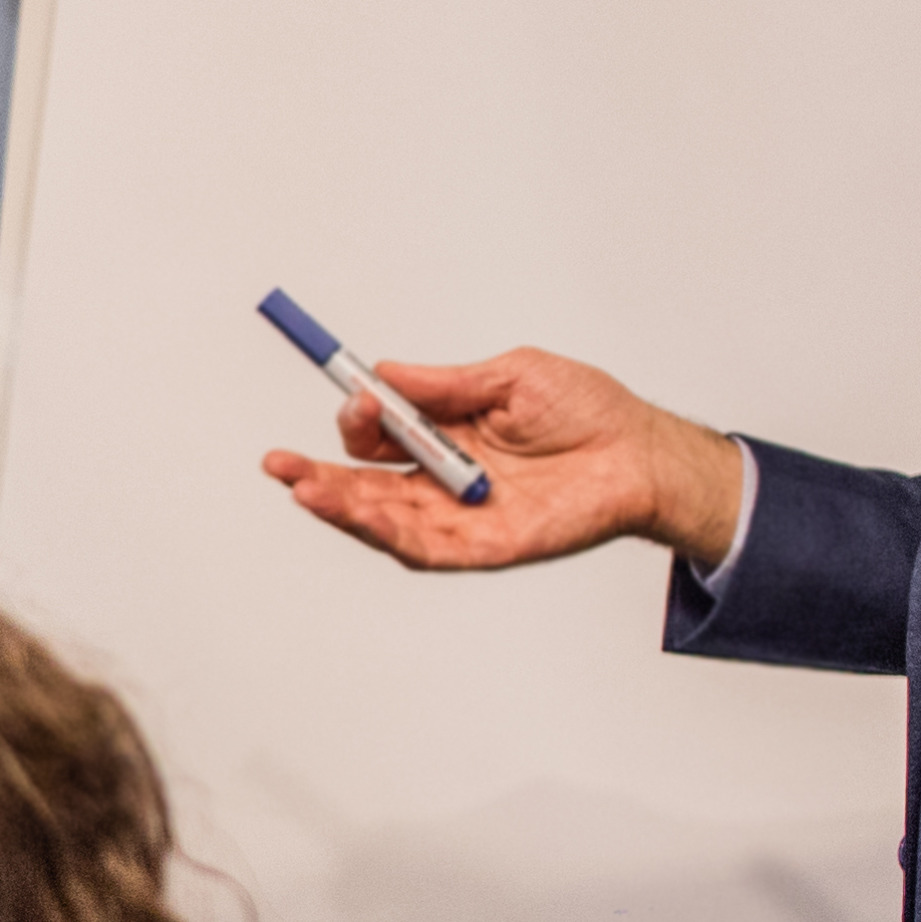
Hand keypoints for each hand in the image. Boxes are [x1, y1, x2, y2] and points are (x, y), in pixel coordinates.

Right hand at [262, 347, 746, 578]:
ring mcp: (459, 517)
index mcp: (444, 436)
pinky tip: (359, 514)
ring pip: (382, 520)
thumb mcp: (511, 376)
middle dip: (316, 477)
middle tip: (279, 465)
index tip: (359, 396)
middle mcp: (442, 481)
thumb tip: (385, 374)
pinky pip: (423, 547)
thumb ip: (447, 384)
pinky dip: (387, 533)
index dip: (360, 418)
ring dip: (339, 507)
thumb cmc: (586, 411)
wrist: (641, 453)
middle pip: (363, 485)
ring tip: (304, 491)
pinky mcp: (483, 547)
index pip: (379, 436)